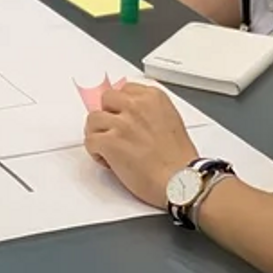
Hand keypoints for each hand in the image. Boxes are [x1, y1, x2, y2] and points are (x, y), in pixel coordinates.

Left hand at [83, 83, 198, 208]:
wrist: (182, 182)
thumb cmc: (180, 161)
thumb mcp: (170, 122)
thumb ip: (149, 112)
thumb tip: (129, 113)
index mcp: (153, 98)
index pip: (124, 90)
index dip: (121, 107)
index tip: (122, 117)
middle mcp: (136, 106)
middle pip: (106, 100)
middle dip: (108, 116)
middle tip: (115, 133)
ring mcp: (122, 123)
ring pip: (93, 119)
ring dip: (98, 134)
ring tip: (110, 149)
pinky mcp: (110, 141)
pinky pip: (89, 141)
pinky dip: (96, 152)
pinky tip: (108, 161)